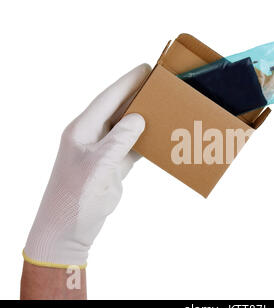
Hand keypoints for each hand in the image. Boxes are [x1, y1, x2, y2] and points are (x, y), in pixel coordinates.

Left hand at [23, 64, 150, 267]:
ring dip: (143, 119)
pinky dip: (145, 141)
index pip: (107, 100)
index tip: (145, 69)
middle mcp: (91, 137)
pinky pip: (132, 148)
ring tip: (163, 106)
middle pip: (118, 111)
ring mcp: (102, 152)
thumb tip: (138, 118)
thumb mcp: (97, 166)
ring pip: (126, 129)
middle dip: (137, 96)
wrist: (67, 230)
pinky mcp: (112, 167)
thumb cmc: (75, 199)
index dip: (126, 83)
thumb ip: (118, 140)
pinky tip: (158, 134)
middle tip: (158, 84)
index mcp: (81, 130)